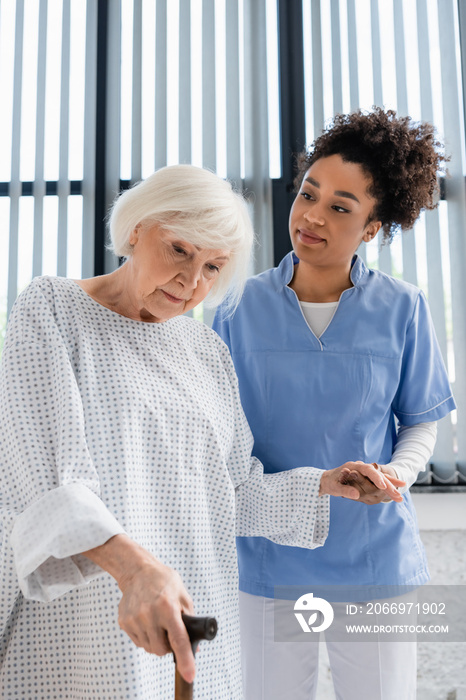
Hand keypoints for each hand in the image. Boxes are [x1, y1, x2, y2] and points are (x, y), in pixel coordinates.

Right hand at [82, 535, 195, 682]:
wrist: (138, 571)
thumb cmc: (163, 581)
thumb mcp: (182, 594)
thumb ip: (190, 620)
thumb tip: (195, 647)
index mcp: (167, 606)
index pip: (178, 639)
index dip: (185, 658)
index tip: (189, 674)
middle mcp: (149, 614)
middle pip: (161, 650)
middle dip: (168, 646)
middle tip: (170, 631)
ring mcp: (134, 619)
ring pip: (149, 648)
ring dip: (156, 641)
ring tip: (157, 622)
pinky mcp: (124, 622)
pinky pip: (138, 642)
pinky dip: (145, 636)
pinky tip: (147, 620)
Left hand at [319, 461, 404, 502]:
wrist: (326, 478)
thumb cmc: (329, 482)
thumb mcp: (334, 487)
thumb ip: (344, 490)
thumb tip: (356, 495)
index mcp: (353, 466)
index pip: (368, 470)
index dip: (376, 478)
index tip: (383, 486)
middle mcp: (362, 467)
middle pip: (378, 475)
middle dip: (388, 485)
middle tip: (398, 495)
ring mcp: (365, 472)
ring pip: (381, 477)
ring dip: (391, 486)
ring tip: (400, 496)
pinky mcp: (368, 477)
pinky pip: (380, 480)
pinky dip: (389, 483)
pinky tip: (399, 487)